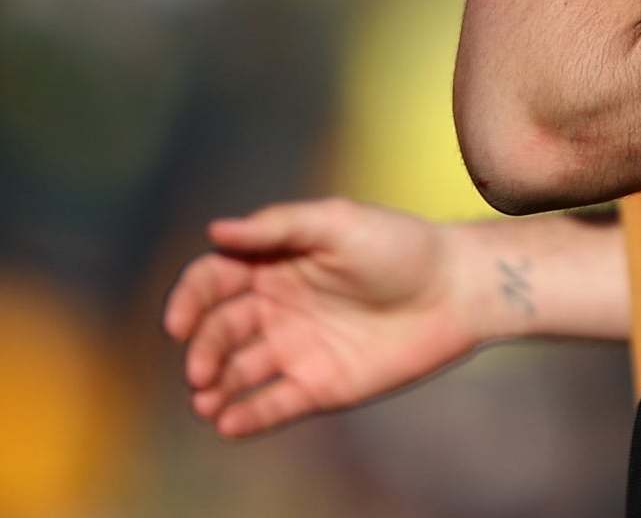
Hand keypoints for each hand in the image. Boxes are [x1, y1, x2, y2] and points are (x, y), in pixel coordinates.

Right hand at [161, 198, 482, 437]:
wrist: (457, 289)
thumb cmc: (401, 245)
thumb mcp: (339, 223)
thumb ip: (279, 226)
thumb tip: (215, 229)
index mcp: (275, 264)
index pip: (212, 282)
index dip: (188, 301)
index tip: (178, 323)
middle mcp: (277, 308)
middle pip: (219, 331)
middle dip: (202, 352)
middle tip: (200, 371)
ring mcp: (296, 349)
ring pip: (237, 373)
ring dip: (214, 388)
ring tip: (207, 400)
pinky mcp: (319, 385)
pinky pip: (272, 405)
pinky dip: (247, 417)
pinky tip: (230, 423)